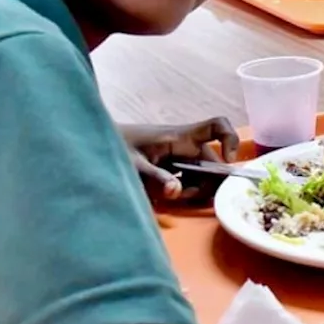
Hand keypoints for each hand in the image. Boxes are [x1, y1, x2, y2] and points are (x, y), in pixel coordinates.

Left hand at [120, 117, 239, 202]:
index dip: (230, 140)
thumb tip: (176, 191)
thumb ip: (154, 178)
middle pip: (211, 162)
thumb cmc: (114, 145)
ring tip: (171, 197)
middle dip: (206, 183)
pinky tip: (166, 196)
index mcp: (179, 137)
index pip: (217, 126)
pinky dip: (182, 190)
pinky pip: (187, 179)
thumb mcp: (132, 165)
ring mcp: (178, 156)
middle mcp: (184, 145)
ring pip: (201, 174)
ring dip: (193, 189)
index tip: (227, 163)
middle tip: (184, 196)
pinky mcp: (170, 167)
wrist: (94, 142)